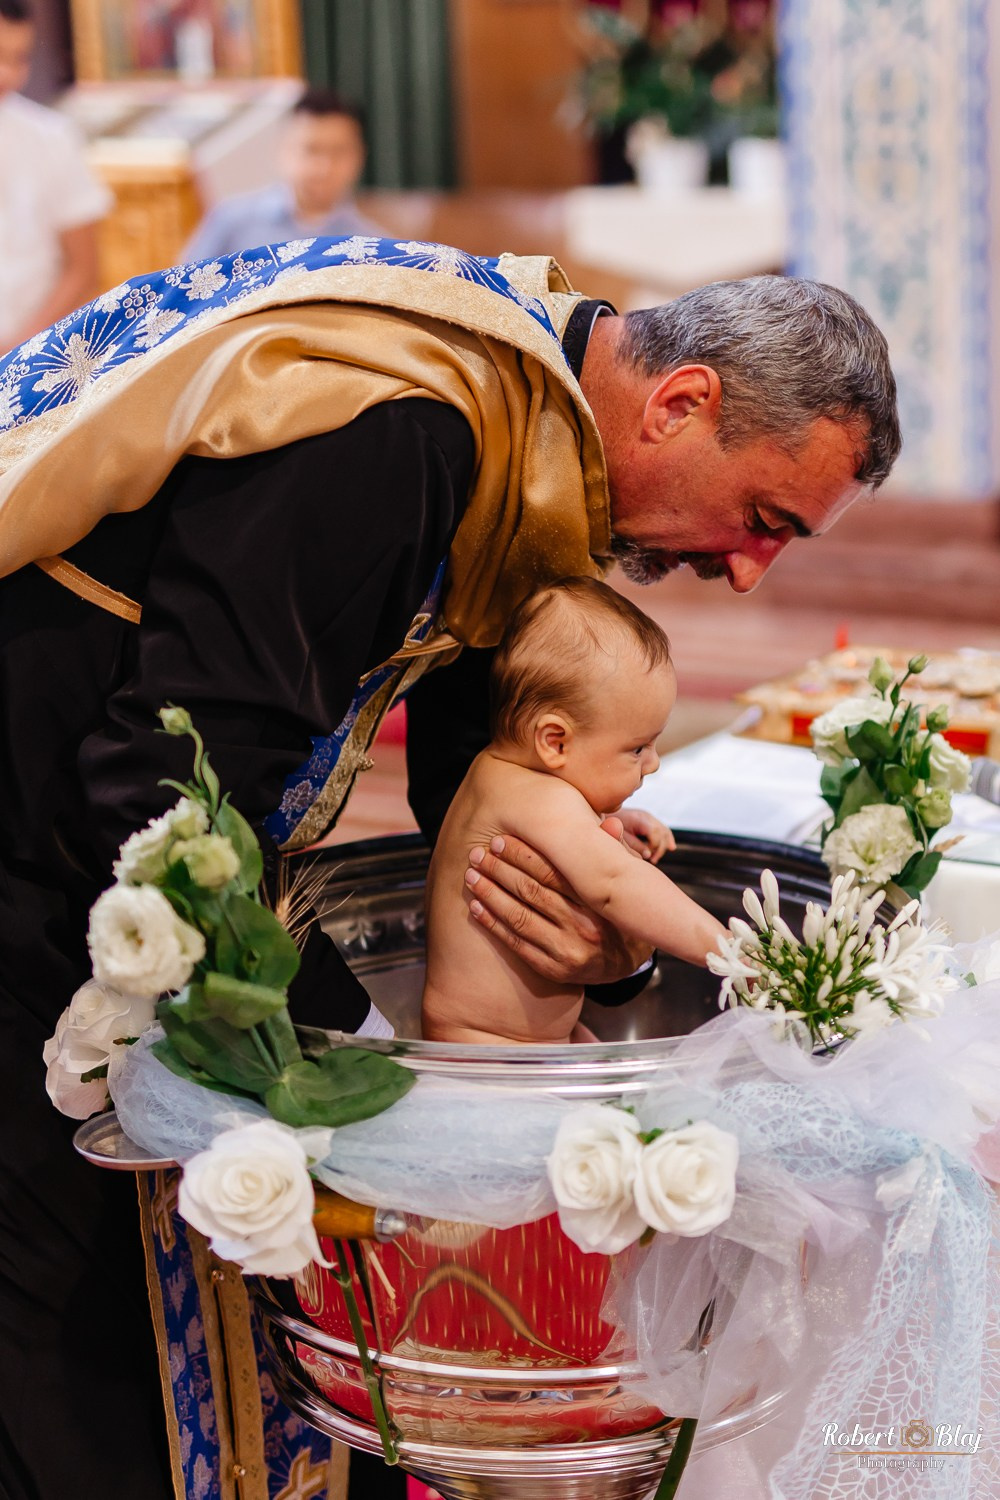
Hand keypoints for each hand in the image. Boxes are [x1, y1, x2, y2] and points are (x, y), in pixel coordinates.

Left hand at [465, 834, 652, 985]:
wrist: (628, 962)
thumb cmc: (619, 911)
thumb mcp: (624, 882)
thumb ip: (613, 852)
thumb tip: (610, 823)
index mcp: (598, 902)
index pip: (554, 874)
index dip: (523, 856)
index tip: (499, 842)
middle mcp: (583, 927)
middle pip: (532, 893)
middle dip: (500, 870)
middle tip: (477, 855)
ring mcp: (568, 951)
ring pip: (520, 918)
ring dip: (491, 895)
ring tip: (471, 876)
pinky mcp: (555, 969)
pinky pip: (517, 945)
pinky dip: (494, 925)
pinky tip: (476, 908)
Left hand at [615, 808, 675, 861]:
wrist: (603, 815)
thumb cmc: (611, 828)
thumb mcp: (621, 838)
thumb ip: (634, 846)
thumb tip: (648, 855)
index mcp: (639, 819)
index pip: (655, 832)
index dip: (654, 846)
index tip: (648, 856)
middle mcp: (646, 816)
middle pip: (662, 832)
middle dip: (660, 848)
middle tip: (653, 861)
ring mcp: (649, 817)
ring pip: (665, 830)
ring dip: (665, 845)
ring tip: (656, 859)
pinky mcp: (649, 820)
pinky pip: (663, 829)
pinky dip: (667, 839)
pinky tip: (671, 848)